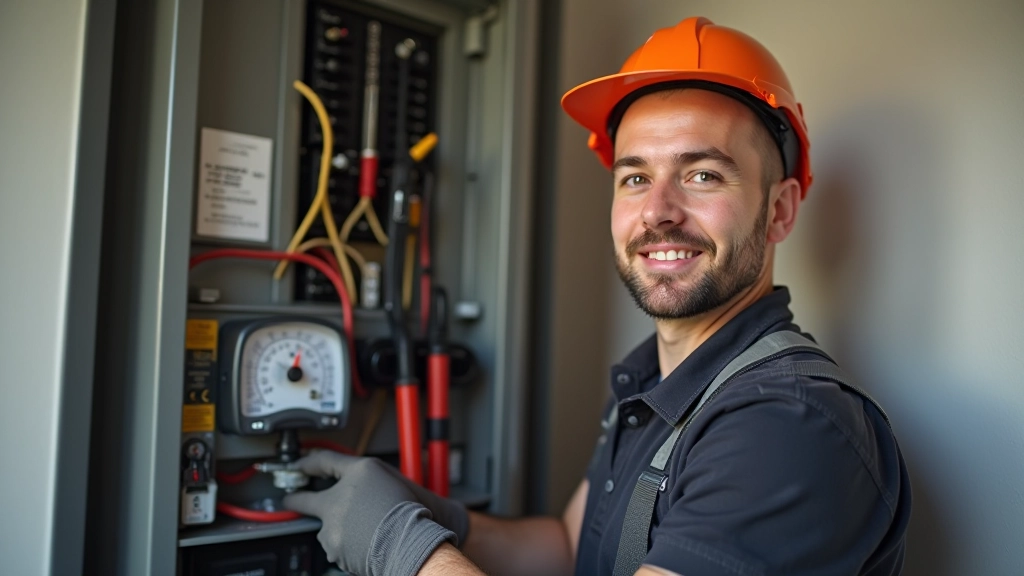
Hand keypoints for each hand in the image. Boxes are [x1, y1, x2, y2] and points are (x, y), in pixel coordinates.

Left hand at [283, 451, 466, 575]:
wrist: (412, 543)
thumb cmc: (411, 512)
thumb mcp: (391, 479)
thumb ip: (363, 478)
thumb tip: (348, 483)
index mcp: (358, 473)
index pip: (325, 460)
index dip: (308, 463)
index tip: (298, 466)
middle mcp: (340, 497)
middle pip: (306, 499)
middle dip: (295, 499)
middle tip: (289, 500)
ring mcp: (333, 525)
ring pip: (326, 527)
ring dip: (337, 529)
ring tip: (364, 531)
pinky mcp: (333, 547)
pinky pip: (336, 546)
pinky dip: (347, 545)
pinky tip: (366, 541)